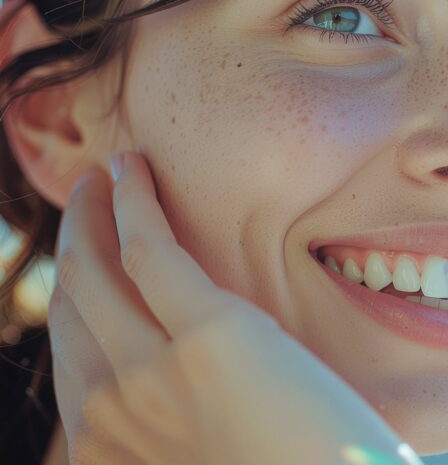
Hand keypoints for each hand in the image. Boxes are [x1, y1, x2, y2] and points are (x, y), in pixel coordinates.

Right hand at [48, 151, 420, 464]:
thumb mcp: (214, 455)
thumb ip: (187, 425)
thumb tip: (201, 394)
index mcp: (109, 448)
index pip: (75, 353)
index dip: (79, 297)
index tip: (92, 259)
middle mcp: (112, 412)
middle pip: (74, 304)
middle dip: (75, 242)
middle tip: (89, 200)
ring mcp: (152, 373)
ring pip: (97, 270)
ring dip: (94, 212)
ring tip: (107, 176)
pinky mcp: (210, 334)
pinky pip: (148, 251)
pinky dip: (133, 203)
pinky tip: (133, 170)